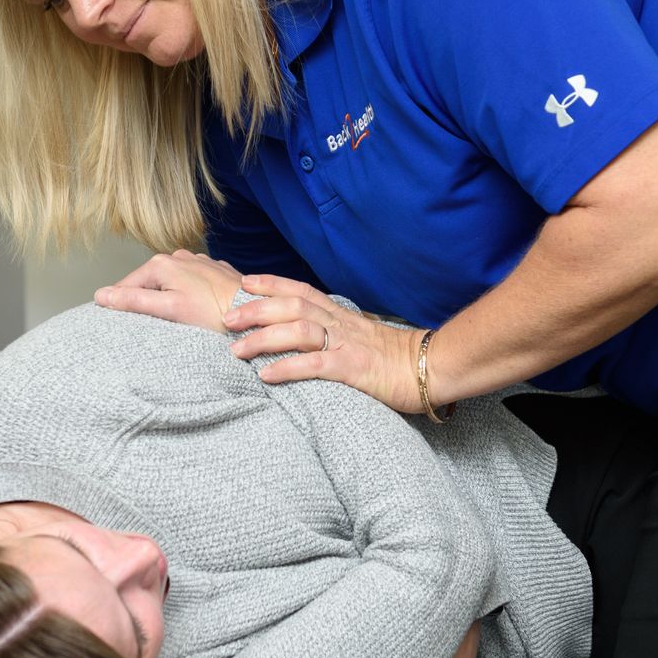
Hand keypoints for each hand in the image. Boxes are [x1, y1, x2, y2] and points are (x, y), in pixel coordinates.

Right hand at [94, 250, 245, 332]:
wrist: (254, 310)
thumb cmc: (214, 313)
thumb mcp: (169, 309)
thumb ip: (134, 301)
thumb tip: (102, 296)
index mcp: (161, 264)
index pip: (125, 286)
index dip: (120, 307)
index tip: (121, 325)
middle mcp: (177, 256)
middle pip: (147, 283)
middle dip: (145, 302)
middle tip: (152, 326)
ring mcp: (196, 261)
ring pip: (168, 282)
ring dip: (165, 298)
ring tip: (174, 320)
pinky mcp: (212, 270)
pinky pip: (188, 283)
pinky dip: (185, 294)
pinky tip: (193, 310)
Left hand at [223, 273, 426, 413]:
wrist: (431, 367)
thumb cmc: (394, 356)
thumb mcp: (359, 336)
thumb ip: (334, 331)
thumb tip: (308, 335)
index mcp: (340, 314)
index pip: (300, 289)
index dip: (270, 283)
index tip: (243, 282)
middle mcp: (339, 323)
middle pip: (291, 306)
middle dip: (255, 310)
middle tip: (226, 319)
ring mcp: (345, 344)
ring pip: (298, 331)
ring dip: (263, 339)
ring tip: (236, 350)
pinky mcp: (353, 368)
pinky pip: (315, 365)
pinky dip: (288, 369)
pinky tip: (267, 376)